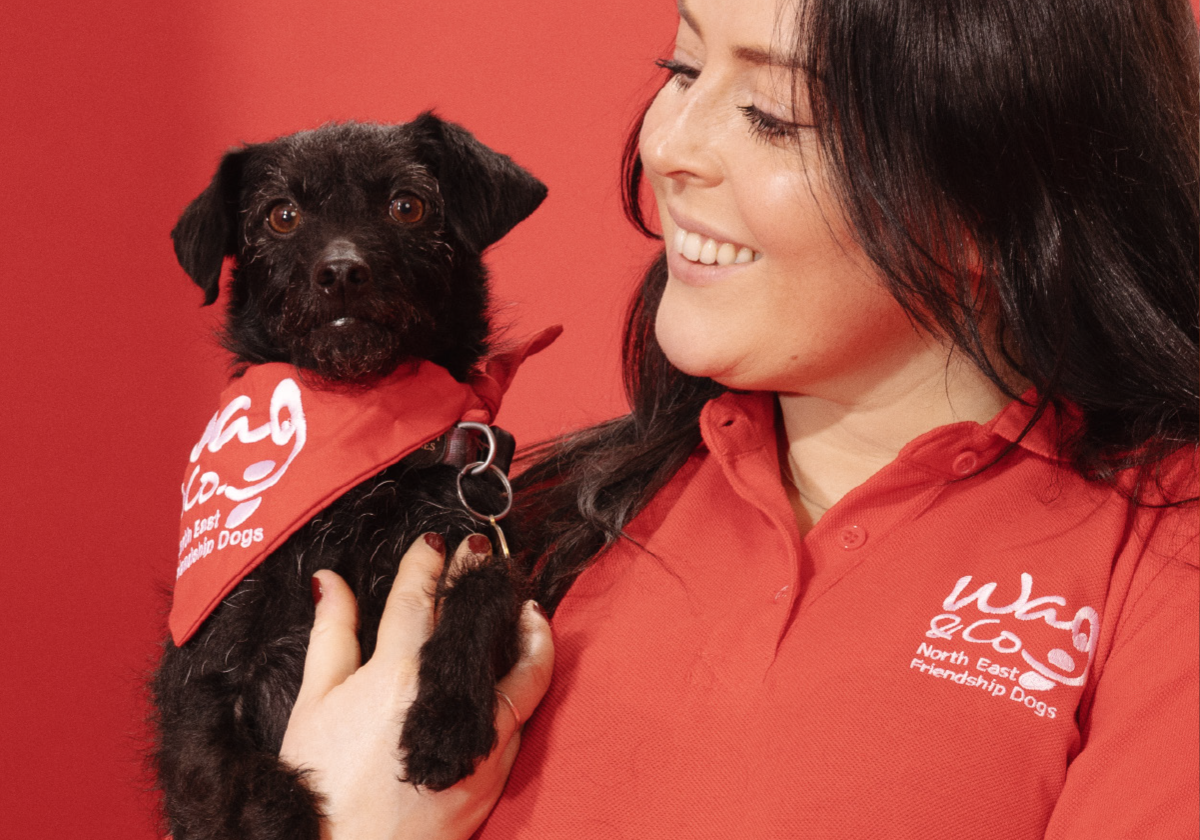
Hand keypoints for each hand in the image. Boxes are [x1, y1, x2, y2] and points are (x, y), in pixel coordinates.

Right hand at [279, 534, 553, 839]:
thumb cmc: (319, 784)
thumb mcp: (313, 703)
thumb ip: (330, 635)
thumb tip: (329, 581)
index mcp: (397, 672)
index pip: (421, 597)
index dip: (429, 562)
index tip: (436, 542)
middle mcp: (446, 695)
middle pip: (474, 619)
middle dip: (476, 578)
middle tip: (479, 552)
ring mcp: (479, 733)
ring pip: (523, 665)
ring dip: (526, 627)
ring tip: (524, 606)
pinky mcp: (496, 768)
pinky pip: (524, 711)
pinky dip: (529, 677)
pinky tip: (524, 664)